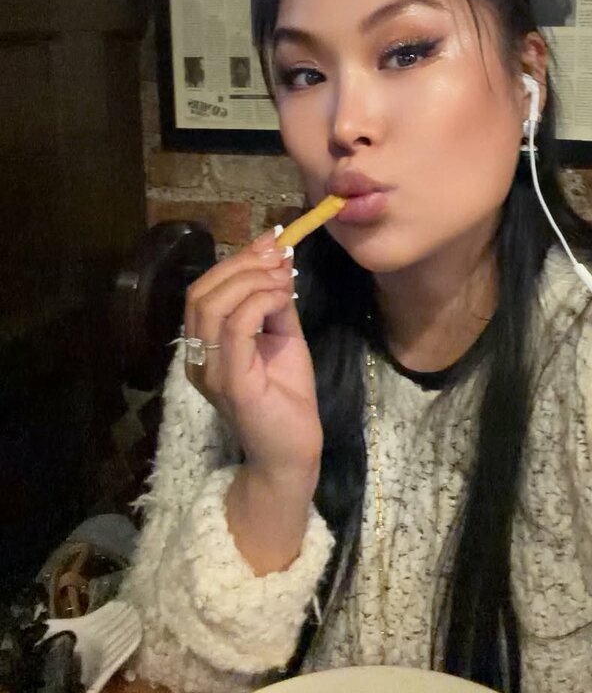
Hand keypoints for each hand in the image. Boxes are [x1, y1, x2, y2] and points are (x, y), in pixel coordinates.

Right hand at [183, 231, 321, 492]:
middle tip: (278, 254)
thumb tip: (279, 256)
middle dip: (241, 264)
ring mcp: (210, 370)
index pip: (204, 290)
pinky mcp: (231, 382)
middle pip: (202, 292)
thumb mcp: (283, 336)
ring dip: (252, 280)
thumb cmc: (286, 396)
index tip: (271, 242)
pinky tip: (282, 297)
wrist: (293, 450)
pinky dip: (258, 302)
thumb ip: (275, 301)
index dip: (236, 260)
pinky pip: (234, 329)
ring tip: (283, 277)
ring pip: (212, 306)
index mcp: (204, 345)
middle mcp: (197, 357)